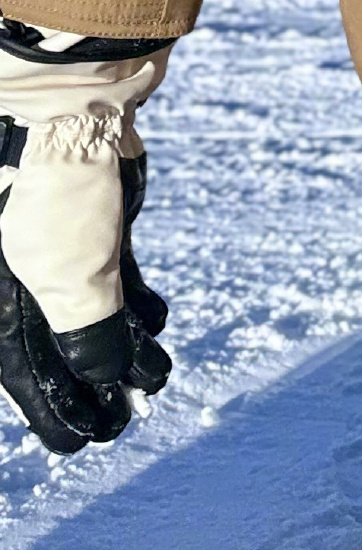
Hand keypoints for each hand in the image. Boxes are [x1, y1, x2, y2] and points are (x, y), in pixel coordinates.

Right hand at [0, 41, 173, 454]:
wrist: (75, 107)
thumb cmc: (54, 191)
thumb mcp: (72, 276)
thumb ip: (87, 333)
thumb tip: (102, 377)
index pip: (17, 371)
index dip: (49, 410)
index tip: (82, 442)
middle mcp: (18, 272)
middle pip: (50, 345)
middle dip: (86, 386)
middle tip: (119, 423)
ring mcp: (55, 243)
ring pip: (86, 310)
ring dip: (119, 350)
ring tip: (151, 384)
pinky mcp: (93, 219)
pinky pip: (110, 274)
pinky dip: (131, 304)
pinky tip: (156, 328)